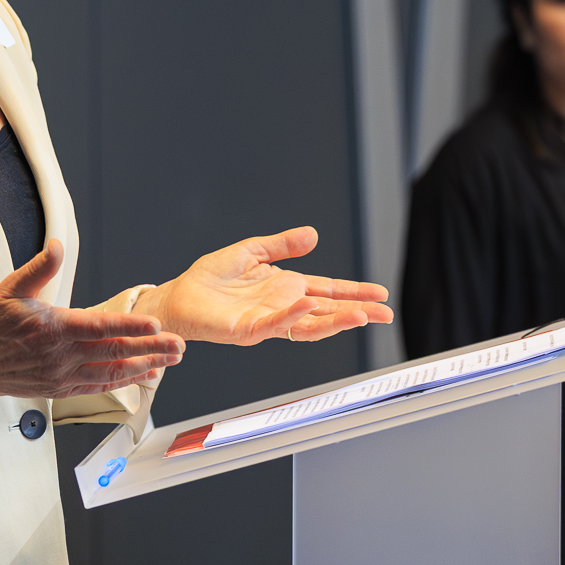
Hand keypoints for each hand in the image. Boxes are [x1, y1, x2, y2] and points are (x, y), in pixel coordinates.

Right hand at [0, 242, 185, 406]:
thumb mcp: (10, 289)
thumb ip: (38, 268)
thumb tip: (57, 247)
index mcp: (54, 328)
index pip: (100, 327)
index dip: (130, 327)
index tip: (156, 325)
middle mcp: (62, 356)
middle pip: (114, 352)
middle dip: (151, 349)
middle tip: (179, 346)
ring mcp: (62, 375)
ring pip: (111, 373)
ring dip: (144, 367)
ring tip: (171, 361)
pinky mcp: (60, 389)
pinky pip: (98, 387)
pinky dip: (123, 383)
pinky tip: (143, 377)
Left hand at [134, 226, 393, 345]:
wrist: (178, 295)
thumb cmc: (210, 278)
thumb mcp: (252, 251)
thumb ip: (282, 244)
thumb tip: (313, 234)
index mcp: (286, 289)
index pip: (328, 291)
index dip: (353, 292)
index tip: (379, 294)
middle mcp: (282, 307)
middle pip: (327, 312)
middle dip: (358, 312)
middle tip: (385, 313)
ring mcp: (267, 321)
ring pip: (309, 325)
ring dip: (336, 321)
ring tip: (362, 315)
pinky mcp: (248, 330)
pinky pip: (276, 325)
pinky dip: (295, 315)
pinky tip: (310, 304)